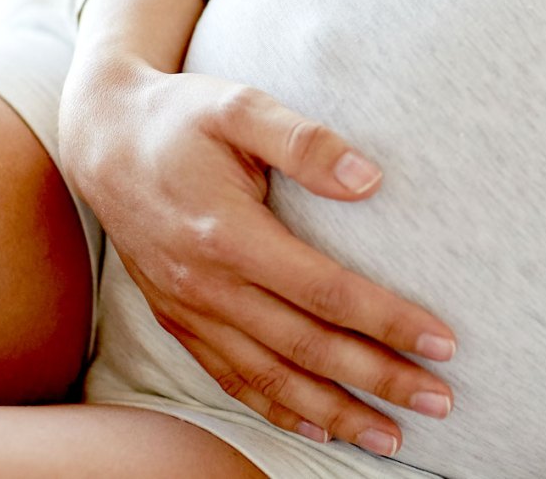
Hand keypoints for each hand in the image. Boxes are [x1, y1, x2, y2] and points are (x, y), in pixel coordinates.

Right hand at [59, 56, 455, 456]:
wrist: (103, 140)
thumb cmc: (181, 119)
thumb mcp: (240, 107)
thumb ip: (305, 141)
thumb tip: (370, 179)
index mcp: (230, 234)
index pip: (327, 291)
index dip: (388, 321)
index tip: (442, 342)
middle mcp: (208, 285)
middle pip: (308, 348)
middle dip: (379, 380)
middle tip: (439, 402)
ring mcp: (190, 311)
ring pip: (272, 379)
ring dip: (336, 413)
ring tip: (392, 437)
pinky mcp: (179, 321)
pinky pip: (232, 380)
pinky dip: (278, 410)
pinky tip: (320, 428)